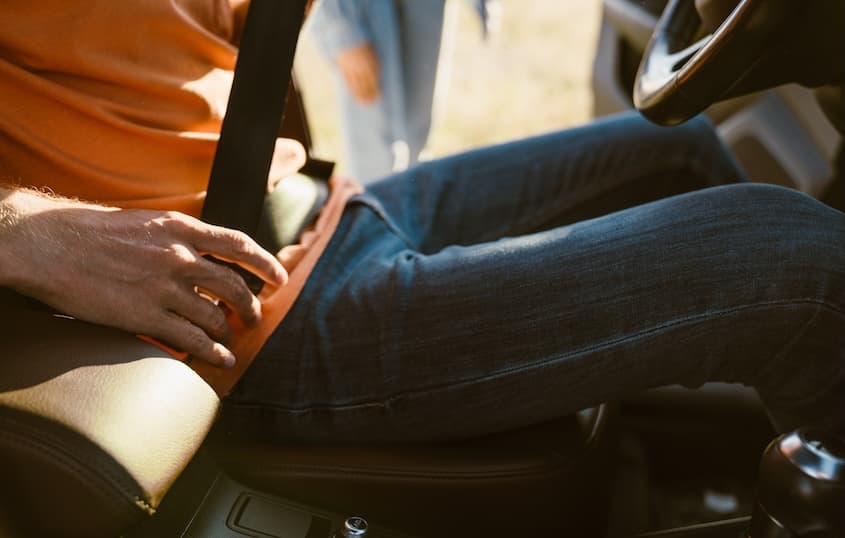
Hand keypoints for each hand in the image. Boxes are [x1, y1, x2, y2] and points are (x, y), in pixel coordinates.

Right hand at [0, 191, 286, 367]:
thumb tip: (199, 254)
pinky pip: (192, 340)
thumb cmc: (90, 231)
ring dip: (228, 333)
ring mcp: (164, 287)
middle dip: (250, 306)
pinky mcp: (146, 316)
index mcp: (180, 227)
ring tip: (231, 341)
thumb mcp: (144, 221)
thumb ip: (175, 237)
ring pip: (215, 316)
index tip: (279, 277)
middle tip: (252, 318)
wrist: (48, 244)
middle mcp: (179, 255)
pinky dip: (212, 353)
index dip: (265, 263)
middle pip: (234, 286)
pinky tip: (219, 359)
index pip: (238, 244)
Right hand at [336, 42, 380, 103]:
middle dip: (368, 95)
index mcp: (371, 64)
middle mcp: (361, 68)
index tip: (378, 97)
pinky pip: (347, 80)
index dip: (376, 91)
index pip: (374, 82)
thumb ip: (374, 64)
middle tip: (370, 103)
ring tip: (362, 101)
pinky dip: (351, 88)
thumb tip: (376, 77)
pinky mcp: (343, 66)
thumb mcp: (373, 51)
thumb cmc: (364, 40)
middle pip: (365, 85)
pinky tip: (352, 92)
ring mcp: (351, 68)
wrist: (347, 32)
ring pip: (356, 85)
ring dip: (360, 94)